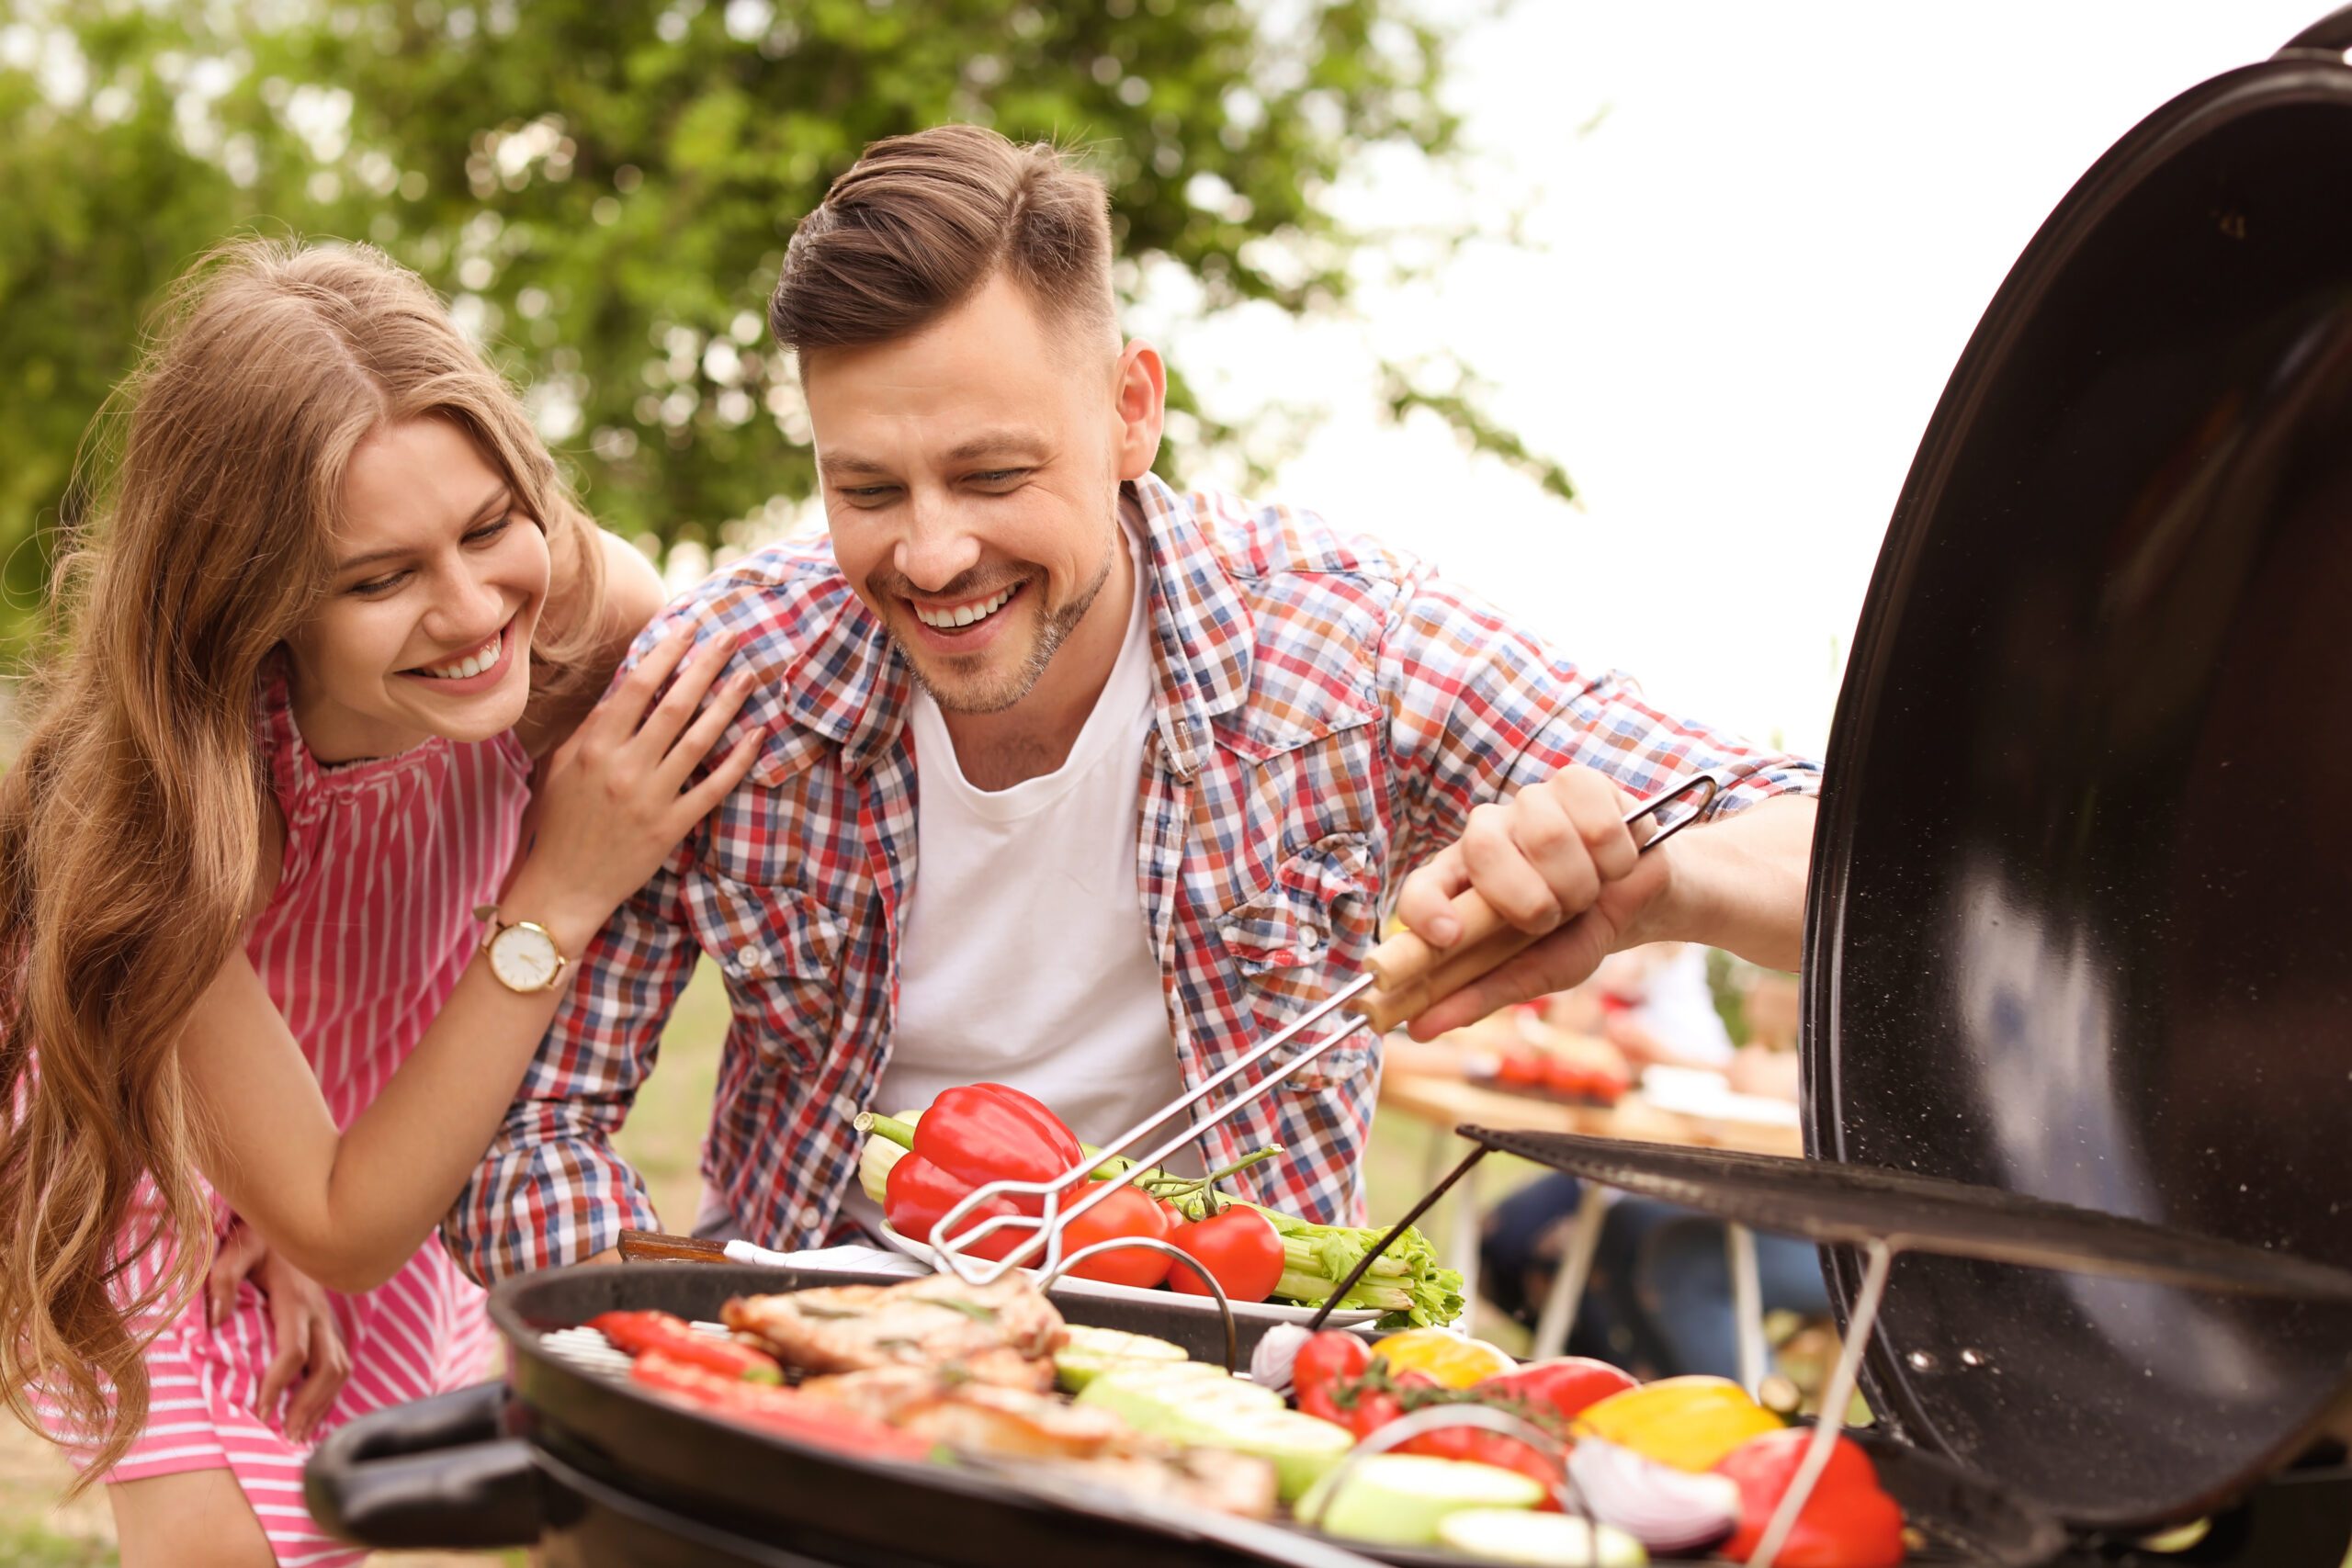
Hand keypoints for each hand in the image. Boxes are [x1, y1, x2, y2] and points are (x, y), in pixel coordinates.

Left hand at [207, 1221, 351, 1442]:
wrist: (290, 1220)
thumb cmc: (257, 1236)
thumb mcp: (237, 1247)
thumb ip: (223, 1279)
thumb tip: (215, 1320)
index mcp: (297, 1298)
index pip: (294, 1351)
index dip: (278, 1384)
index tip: (260, 1412)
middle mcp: (319, 1312)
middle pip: (329, 1367)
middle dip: (311, 1405)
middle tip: (288, 1436)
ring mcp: (327, 1318)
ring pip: (341, 1368)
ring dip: (324, 1404)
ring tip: (301, 1434)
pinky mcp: (327, 1323)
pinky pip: (339, 1362)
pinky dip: (329, 1393)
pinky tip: (314, 1412)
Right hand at [516, 622, 764, 947]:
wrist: (562, 888)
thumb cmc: (558, 824)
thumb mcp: (561, 767)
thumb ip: (591, 728)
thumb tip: (623, 689)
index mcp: (594, 747)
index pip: (636, 687)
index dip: (665, 653)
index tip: (687, 628)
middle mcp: (624, 767)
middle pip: (674, 705)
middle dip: (704, 665)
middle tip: (730, 636)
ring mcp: (651, 798)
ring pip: (698, 740)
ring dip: (726, 704)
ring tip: (747, 675)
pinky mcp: (671, 827)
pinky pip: (712, 787)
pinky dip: (737, 760)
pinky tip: (756, 735)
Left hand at [1394, 765, 1670, 1037]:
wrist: (1642, 902)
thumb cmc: (1577, 934)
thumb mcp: (1534, 973)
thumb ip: (1480, 995)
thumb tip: (1418, 1030)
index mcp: (1461, 883)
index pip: (1421, 888)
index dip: (1425, 910)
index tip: (1448, 936)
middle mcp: (1486, 835)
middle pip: (1485, 847)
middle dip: (1531, 899)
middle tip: (1554, 917)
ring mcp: (1530, 803)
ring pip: (1546, 833)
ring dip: (1581, 883)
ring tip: (1588, 892)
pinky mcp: (1578, 783)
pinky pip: (1595, 819)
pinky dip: (1616, 857)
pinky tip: (1615, 862)